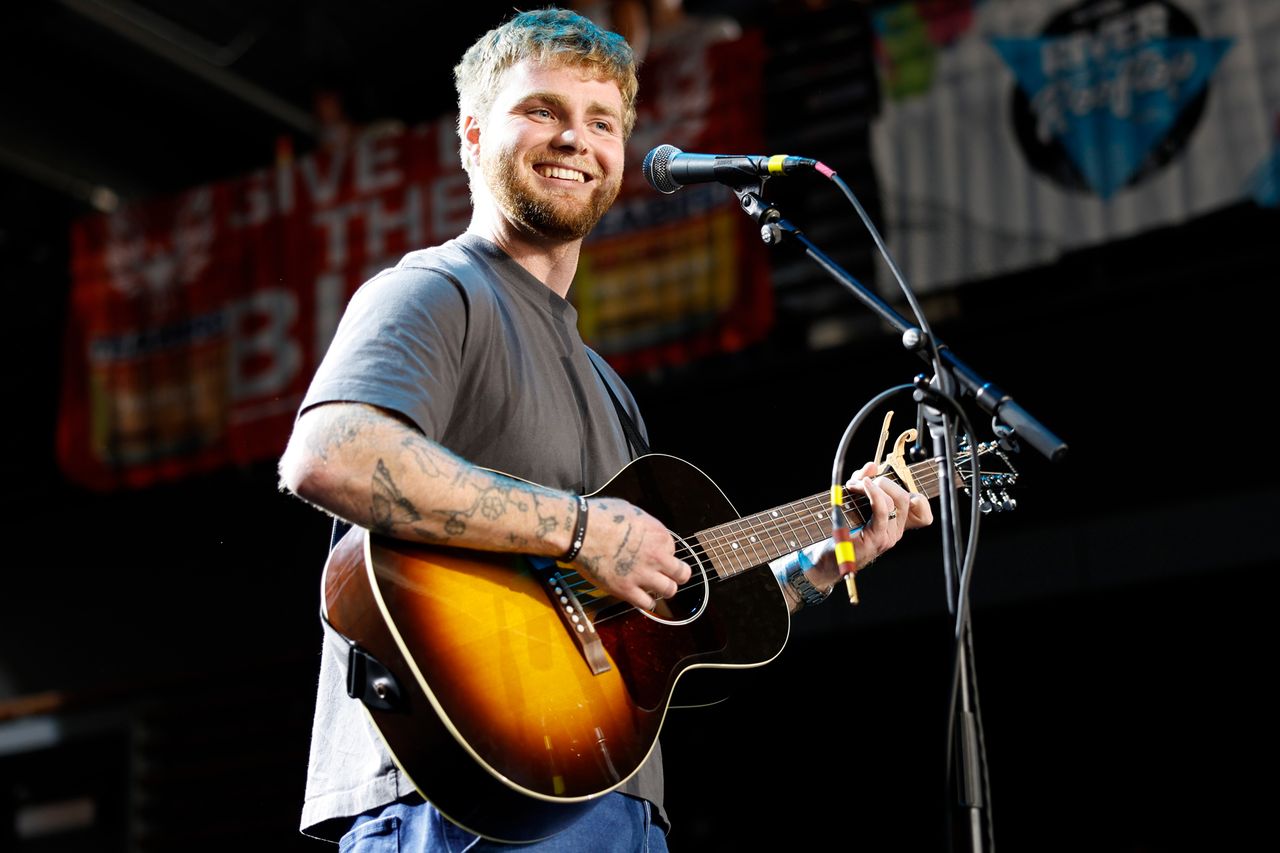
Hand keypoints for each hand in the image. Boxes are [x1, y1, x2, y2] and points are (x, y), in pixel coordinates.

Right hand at [572, 496, 690, 610]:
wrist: (579, 531)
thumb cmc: (600, 516)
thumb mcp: (631, 511)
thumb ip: (644, 525)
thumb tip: (645, 532)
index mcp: (658, 535)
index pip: (673, 549)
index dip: (663, 551)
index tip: (653, 552)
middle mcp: (656, 556)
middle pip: (681, 573)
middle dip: (676, 574)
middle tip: (667, 575)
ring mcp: (642, 574)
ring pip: (669, 590)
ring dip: (663, 589)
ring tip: (654, 587)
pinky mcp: (626, 590)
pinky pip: (647, 604)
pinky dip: (646, 602)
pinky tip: (640, 596)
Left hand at [842, 461, 932, 573]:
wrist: (826, 557)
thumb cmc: (839, 530)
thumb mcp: (853, 499)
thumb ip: (863, 482)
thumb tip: (872, 465)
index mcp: (895, 523)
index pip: (922, 509)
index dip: (915, 494)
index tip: (890, 484)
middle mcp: (896, 531)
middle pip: (906, 498)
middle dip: (885, 481)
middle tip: (863, 481)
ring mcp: (889, 536)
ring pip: (895, 501)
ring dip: (873, 486)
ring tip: (854, 485)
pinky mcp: (877, 538)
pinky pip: (883, 510)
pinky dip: (874, 493)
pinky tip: (864, 485)